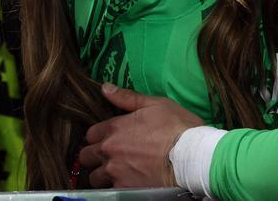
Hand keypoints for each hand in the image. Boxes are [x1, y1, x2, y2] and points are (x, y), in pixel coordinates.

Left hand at [78, 84, 203, 188]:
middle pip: (86, 156)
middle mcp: (110, 150)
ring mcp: (115, 172)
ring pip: (94, 177)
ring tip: (116, 171)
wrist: (192, 156)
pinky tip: (129, 181)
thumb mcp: (156, 104)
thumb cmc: (177, 126)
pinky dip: (116, 186)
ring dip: (102, 174)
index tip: (108, 137)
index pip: (90, 134)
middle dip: (94, 155)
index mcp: (115, 127)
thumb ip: (127, 97)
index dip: (98, 135)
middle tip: (108, 155)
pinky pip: (110, 189)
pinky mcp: (124, 189)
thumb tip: (105, 88)